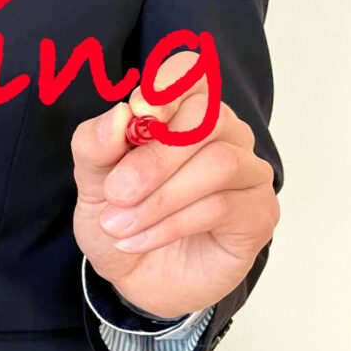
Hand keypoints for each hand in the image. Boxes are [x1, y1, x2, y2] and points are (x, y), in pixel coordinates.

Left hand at [71, 51, 279, 318]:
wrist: (135, 278)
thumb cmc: (121, 216)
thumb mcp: (91, 182)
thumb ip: (96, 146)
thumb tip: (118, 115)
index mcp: (182, 111)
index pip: (191, 72)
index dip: (167, 86)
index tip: (139, 113)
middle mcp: (224, 133)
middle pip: (207, 118)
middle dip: (153, 159)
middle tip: (115, 193)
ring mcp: (248, 172)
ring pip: (219, 164)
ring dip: (159, 199)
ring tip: (119, 226)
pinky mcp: (259, 213)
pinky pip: (222, 206)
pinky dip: (170, 224)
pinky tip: (139, 240)